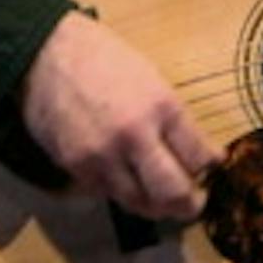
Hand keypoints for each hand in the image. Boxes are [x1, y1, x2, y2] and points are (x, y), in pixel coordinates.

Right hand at [19, 10, 220, 220]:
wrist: (49, 55)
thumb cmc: (105, 58)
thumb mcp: (151, 77)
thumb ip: (169, 117)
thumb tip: (190, 150)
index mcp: (162, 105)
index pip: (198, 155)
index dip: (210, 167)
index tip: (213, 167)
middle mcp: (135, 136)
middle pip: (172, 191)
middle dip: (189, 204)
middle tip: (195, 204)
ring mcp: (104, 157)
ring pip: (139, 202)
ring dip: (157, 207)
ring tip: (165, 203)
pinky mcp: (77, 169)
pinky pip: (109, 195)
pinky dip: (124, 195)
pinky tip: (132, 186)